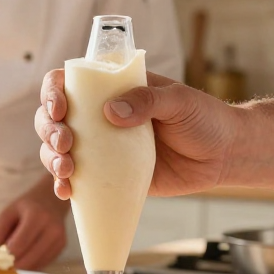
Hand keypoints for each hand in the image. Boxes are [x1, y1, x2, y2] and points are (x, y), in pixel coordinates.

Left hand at [0, 180, 69, 269]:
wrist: (51, 200)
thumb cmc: (26, 207)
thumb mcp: (8, 213)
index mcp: (36, 217)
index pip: (20, 245)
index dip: (7, 256)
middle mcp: (51, 229)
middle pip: (30, 258)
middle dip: (14, 266)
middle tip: (3, 267)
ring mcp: (59, 239)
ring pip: (37, 264)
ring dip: (23, 267)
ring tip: (12, 263)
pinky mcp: (62, 246)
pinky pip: (44, 263)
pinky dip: (32, 265)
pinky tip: (24, 259)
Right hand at [35, 69, 239, 198]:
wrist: (224, 156)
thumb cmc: (205, 119)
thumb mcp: (179, 101)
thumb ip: (147, 101)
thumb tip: (111, 112)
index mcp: (113, 89)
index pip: (69, 82)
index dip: (52, 92)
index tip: (59, 108)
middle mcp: (99, 116)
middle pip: (54, 118)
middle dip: (49, 130)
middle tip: (65, 143)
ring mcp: (101, 147)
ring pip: (58, 149)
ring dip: (51, 159)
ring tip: (66, 170)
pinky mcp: (108, 176)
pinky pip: (77, 180)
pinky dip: (64, 185)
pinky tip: (66, 191)